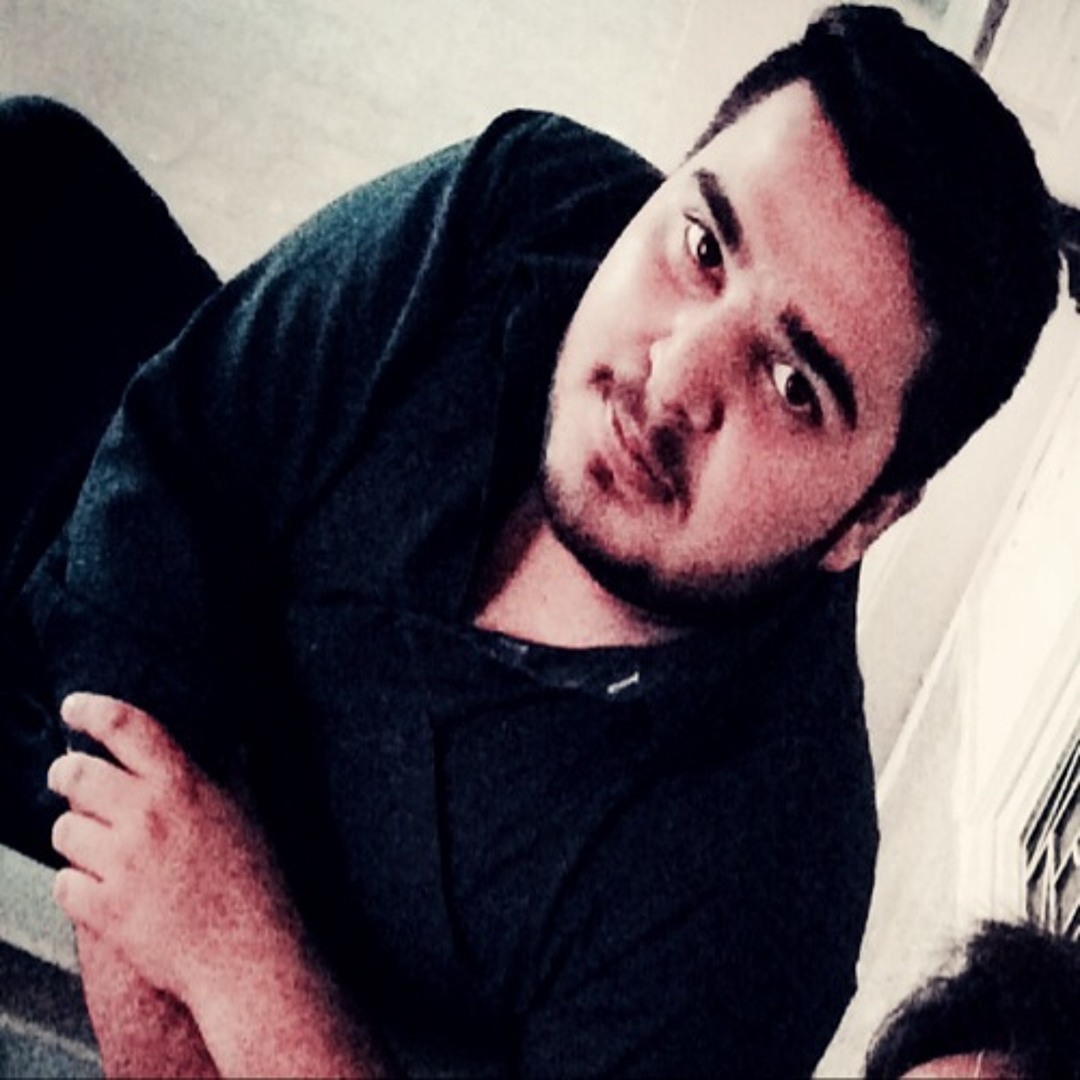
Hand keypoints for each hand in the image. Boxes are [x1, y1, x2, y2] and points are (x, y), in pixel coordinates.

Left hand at [48, 692, 301, 1003]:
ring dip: (75, 835)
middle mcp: (147, 816)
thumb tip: (233, 737)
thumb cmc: (254, 878)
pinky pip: (62, 882)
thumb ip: (231, 769)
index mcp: (183, 783)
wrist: (249, 954)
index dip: (91, 710)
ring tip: (100, 846)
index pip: (125, 726)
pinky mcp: (104, 910)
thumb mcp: (248, 811)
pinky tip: (102, 888)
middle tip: (69, 778)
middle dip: (65, 774)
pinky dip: (75, 884)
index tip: (74, 706)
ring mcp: (122, 864)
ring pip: (63, 829)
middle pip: (75, 774)